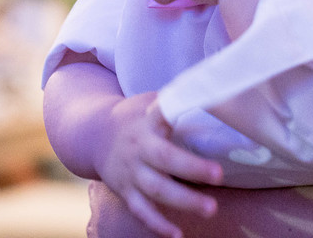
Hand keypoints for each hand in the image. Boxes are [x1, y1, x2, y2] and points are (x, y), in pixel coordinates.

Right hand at [96, 91, 223, 237]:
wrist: (93, 136)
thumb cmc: (133, 117)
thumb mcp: (148, 102)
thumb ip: (173, 102)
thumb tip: (212, 90)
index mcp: (146, 123)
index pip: (161, 116)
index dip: (177, 115)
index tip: (201, 111)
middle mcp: (138, 149)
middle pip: (164, 160)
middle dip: (192, 169)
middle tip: (219, 175)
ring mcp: (130, 173)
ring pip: (156, 190)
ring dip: (184, 201)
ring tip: (211, 209)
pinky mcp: (126, 192)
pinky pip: (142, 212)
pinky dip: (158, 225)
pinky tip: (177, 234)